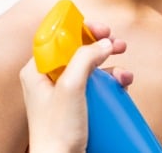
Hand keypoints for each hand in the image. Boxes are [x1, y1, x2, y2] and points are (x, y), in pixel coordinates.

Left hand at [19, 23, 130, 152]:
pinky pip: (96, 88)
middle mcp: (47, 80)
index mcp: (36, 71)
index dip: (80, 29)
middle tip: (117, 44)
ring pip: (90, 69)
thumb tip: (104, 43)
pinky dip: (111, 82)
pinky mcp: (75, 108)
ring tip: (124, 71)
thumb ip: (85, 58)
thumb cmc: (57, 132)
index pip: (57, 38)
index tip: (100, 29)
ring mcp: (62, 95)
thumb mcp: (71, 87)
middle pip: (77, 51)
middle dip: (100, 46)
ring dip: (110, 65)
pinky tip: (123, 84)